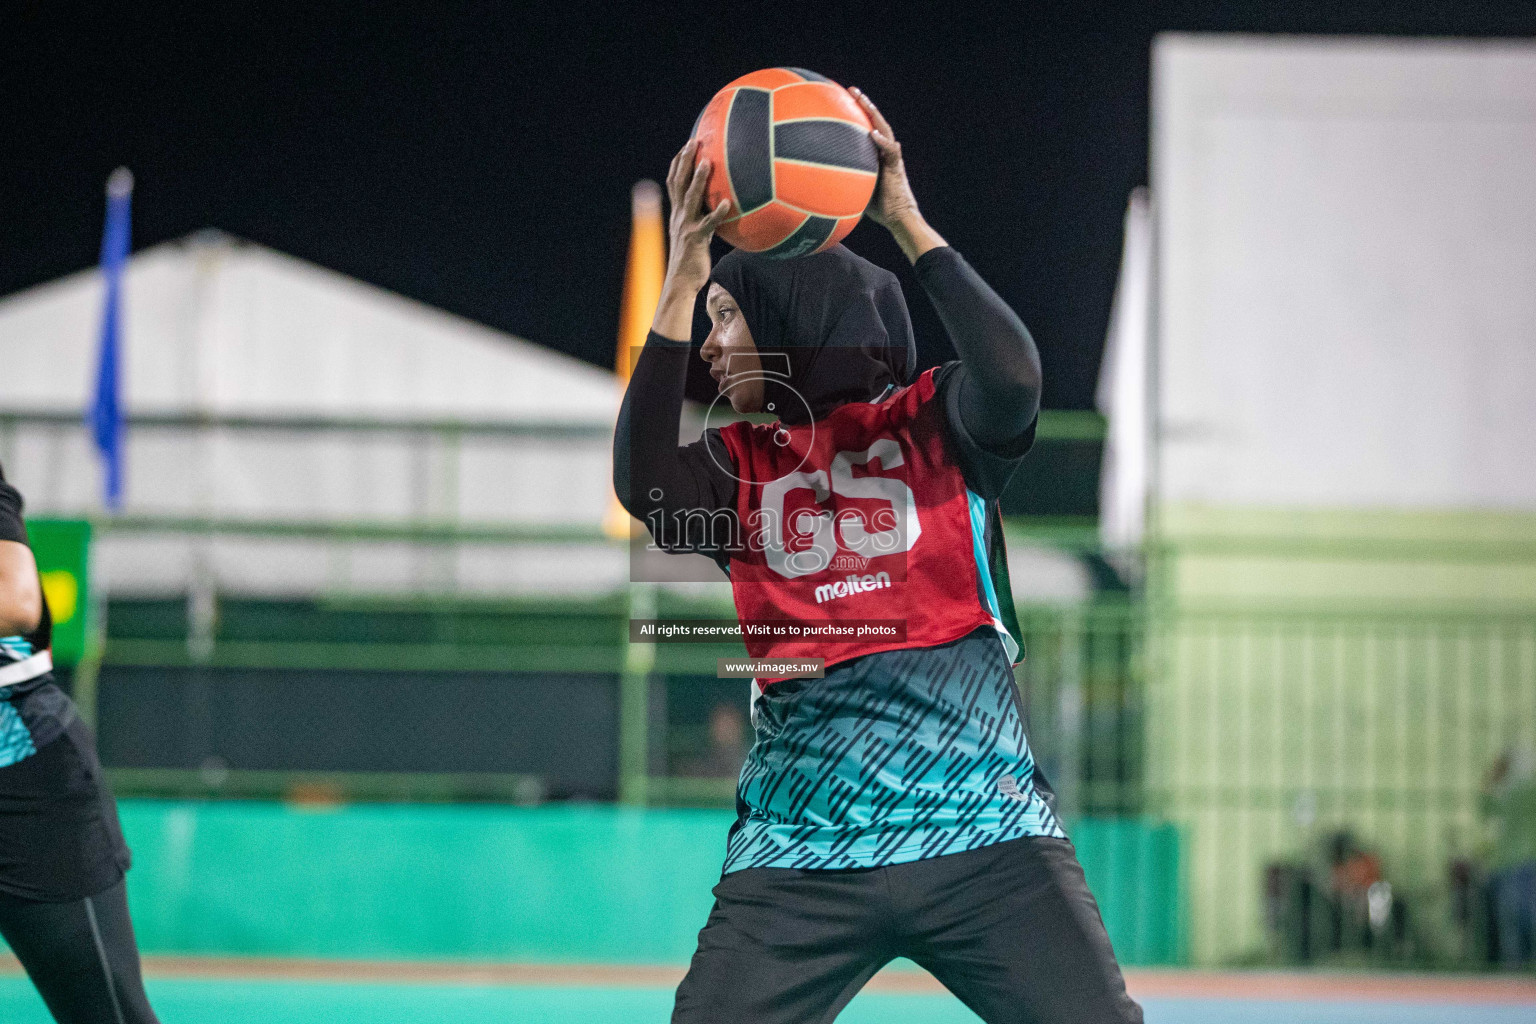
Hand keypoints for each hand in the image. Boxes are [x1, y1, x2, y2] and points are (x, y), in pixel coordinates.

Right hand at [663, 138, 730, 295]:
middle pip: (678, 182)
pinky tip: (727, 203)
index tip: (686, 146)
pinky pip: (708, 223)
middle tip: (694, 142)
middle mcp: (678, 216)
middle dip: (684, 160)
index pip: (673, 182)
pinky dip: (717, 212)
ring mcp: (686, 226)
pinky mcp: (696, 239)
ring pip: (691, 198)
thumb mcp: (694, 234)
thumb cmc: (691, 259)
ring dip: (698, 179)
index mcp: (676, 213)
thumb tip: (718, 207)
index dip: (678, 162)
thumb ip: (702, 218)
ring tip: (707, 162)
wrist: (681, 281)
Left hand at [850, 88, 918, 229]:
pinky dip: (881, 142)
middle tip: (852, 90)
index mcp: (877, 154)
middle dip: (865, 104)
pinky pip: (890, 151)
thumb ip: (844, 179)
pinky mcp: (896, 168)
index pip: (868, 128)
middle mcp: (885, 152)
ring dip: (874, 114)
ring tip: (863, 99)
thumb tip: (819, 180)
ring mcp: (892, 158)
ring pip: (885, 129)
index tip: (844, 100)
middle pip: (876, 122)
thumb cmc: (879, 208)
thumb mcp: (857, 190)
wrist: (899, 218)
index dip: (858, 114)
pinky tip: (872, 133)